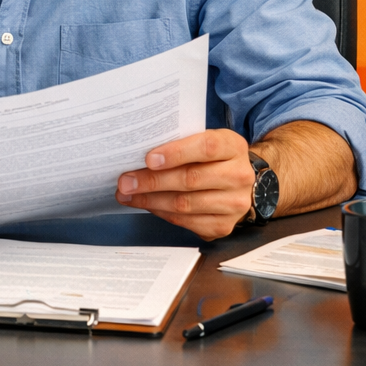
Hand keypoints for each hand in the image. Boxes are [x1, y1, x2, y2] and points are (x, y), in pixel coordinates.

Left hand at [115, 129, 254, 239]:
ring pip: (185, 204)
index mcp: (233, 146)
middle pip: (191, 179)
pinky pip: (187, 222)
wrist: (240, 181)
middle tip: (125, 182)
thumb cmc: (212, 156)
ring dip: (151, 201)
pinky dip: (162, 213)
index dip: (175, 153)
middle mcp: (239, 175)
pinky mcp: (224, 226)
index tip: (148, 159)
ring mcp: (235, 204)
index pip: (206, 147)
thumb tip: (138, 153)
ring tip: (127, 195)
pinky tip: (147, 205)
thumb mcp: (203, 139)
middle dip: (152, 181)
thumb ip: (179, 142)